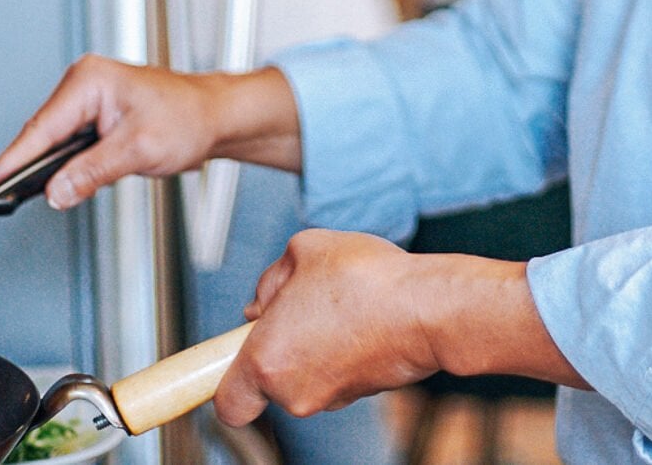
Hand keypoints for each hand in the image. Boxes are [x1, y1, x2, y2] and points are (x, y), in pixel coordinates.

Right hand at [0, 54, 300, 208]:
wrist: (216, 116)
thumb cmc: (189, 118)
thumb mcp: (138, 150)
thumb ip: (92, 172)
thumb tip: (55, 192)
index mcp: (91, 80)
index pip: (42, 127)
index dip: (13, 159)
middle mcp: (86, 83)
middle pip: (42, 133)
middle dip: (28, 165)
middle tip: (2, 199)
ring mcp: (89, 98)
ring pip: (53, 140)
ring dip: (46, 165)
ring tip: (21, 194)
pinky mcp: (96, 114)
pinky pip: (67, 142)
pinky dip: (62, 162)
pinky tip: (58, 181)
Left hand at [215, 229, 443, 424]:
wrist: (425, 308)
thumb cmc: (366, 281)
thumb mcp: (305, 249)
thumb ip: (273, 276)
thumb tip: (267, 299)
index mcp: (267, 360)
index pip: (227, 402)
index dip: (226, 378)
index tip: (232, 356)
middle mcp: (293, 391)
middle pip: (269, 377)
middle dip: (281, 340)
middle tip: (301, 303)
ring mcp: (329, 396)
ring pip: (304, 372)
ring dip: (313, 342)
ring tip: (339, 302)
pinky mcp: (360, 394)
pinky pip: (335, 371)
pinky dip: (341, 349)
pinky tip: (359, 316)